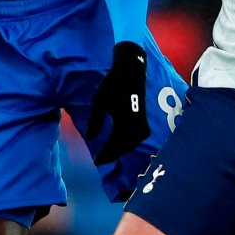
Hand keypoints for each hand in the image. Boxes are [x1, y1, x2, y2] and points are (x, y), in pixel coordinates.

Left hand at [87, 40, 151, 166]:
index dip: (105, 155)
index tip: (96, 162)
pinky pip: (136, 137)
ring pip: (131, 143)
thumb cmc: (112, 85)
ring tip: (109, 153)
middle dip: (112, 154)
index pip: (115, 146)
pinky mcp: (144, 120)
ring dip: (120, 149)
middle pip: (124, 148)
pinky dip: (126, 142)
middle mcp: (136, 127)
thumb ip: (94, 122)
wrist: (131, 72)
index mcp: (125, 123)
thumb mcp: (99, 103)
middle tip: (101, 160)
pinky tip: (119, 142)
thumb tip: (91, 139)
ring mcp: (142, 124)